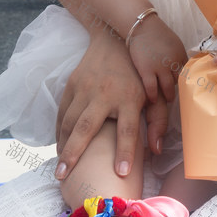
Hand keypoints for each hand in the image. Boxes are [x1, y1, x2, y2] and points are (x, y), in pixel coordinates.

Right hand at [55, 27, 168, 180]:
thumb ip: (157, 121)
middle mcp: (105, 93)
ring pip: (69, 122)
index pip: (128, 129)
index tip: (122, 173)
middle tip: (63, 177)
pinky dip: (58, 131)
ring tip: (60, 169)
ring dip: (63, 146)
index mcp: (129, 97)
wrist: (115, 40)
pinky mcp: (72, 84)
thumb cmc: (139, 73)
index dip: (127, 151)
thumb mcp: (154, 93)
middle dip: (73, 154)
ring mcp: (85, 88)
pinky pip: (62, 112)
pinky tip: (60, 145)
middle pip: (86, 128)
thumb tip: (156, 151)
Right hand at [127, 14, 187, 103]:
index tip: (184, 86)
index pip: (186, 72)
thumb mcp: (174, 43)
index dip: (185, 80)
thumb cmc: (157, 34)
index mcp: (181, 54)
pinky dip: (153, 96)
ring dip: (168, 95)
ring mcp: (159, 67)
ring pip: (168, 87)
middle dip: (178, 89)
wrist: (143, 27)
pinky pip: (152, 88)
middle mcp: (172, 62)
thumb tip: (180, 67)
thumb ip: (178, 55)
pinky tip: (153, 100)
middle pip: (178, 81)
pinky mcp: (146, 70)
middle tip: (176, 96)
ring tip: (168, 100)